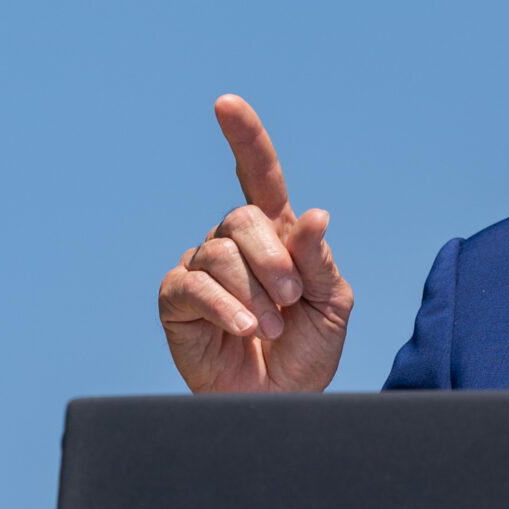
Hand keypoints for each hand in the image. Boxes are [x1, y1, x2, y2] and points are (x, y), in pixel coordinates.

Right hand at [158, 95, 352, 392]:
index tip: (227, 104)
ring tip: (271, 326)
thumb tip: (314, 217)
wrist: (282, 403)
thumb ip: (319, 261)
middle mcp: (234, 244)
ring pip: (219, 252)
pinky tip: (245, 329)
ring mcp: (201, 269)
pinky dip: (225, 307)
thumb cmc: (307, 351)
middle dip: (273, 258)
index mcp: (277, 234)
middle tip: (293, 298)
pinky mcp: (177, 300)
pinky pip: (193, 286)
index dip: (245, 138)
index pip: (258, 175)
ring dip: (254, 291)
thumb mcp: (330, 304)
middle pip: (241, 217)